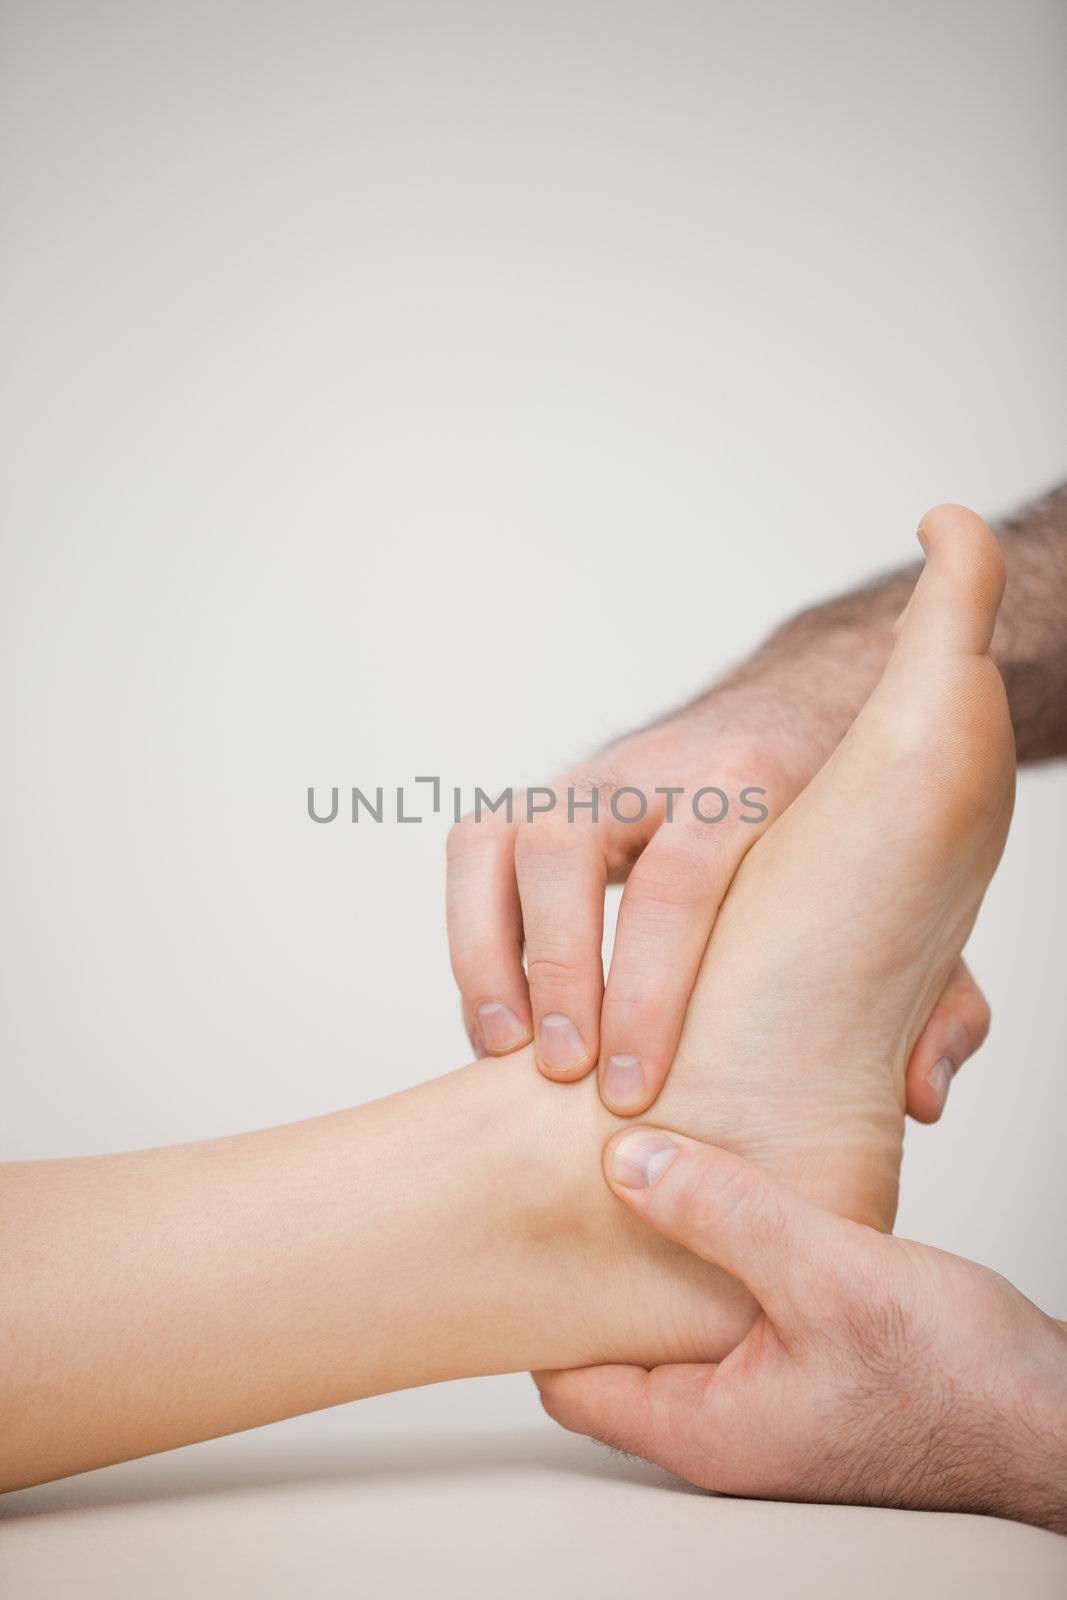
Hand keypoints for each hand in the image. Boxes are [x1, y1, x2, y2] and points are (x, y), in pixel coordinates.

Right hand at [447, 690, 989, 1118]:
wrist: (799, 718)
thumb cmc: (842, 835)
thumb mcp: (903, 899)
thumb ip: (934, 993)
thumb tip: (917, 1096)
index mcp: (753, 781)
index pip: (679, 878)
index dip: (646, 986)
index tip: (631, 1085)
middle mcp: (659, 766)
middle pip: (570, 848)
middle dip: (558, 969)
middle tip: (567, 1075)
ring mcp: (591, 776)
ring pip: (506, 838)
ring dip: (490, 954)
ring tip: (504, 1058)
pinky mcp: (545, 794)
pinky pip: (476, 848)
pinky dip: (471, 933)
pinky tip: (495, 1020)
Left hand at [537, 1129, 1066, 1533]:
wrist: (1045, 1412)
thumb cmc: (953, 1378)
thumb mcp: (825, 1275)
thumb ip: (724, 1215)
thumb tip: (628, 1161)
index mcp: (704, 1428)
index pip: (568, 1383)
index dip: (537, 1307)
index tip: (522, 1231)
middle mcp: (722, 1423)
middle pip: (612, 1349)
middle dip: (591, 1272)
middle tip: (566, 1191)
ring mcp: (762, 1398)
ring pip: (671, 1323)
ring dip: (654, 1257)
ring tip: (633, 1177)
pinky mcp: (800, 1367)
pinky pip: (723, 1310)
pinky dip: (707, 1258)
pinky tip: (713, 1199)